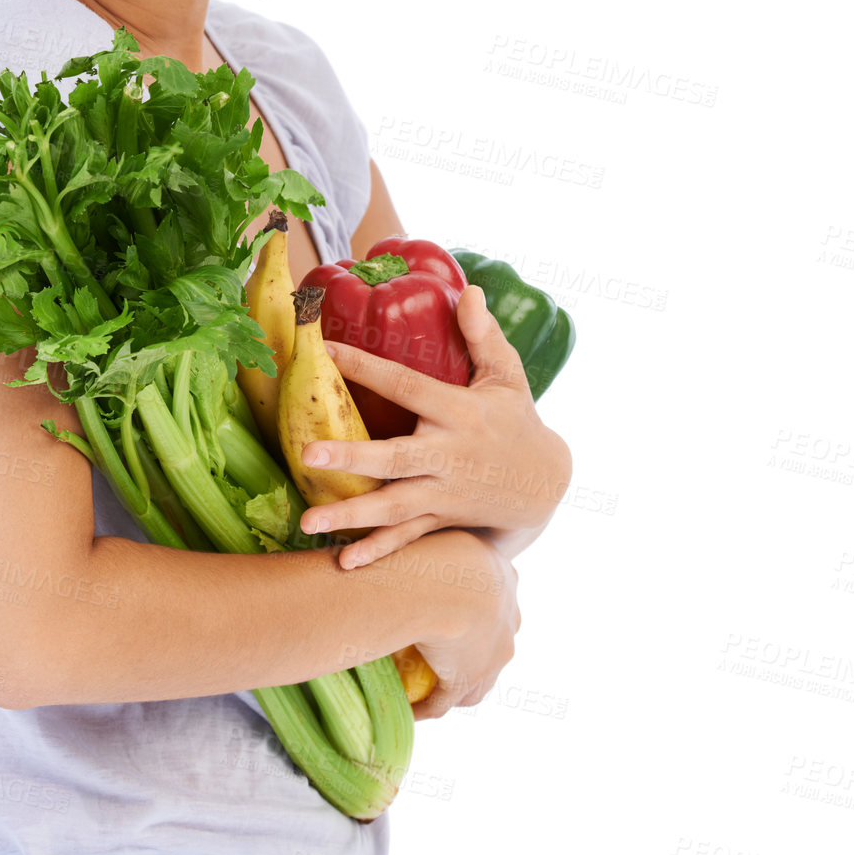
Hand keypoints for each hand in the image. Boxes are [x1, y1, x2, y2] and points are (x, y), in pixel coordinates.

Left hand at [298, 284, 571, 568]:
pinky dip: (377, 553)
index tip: (327, 351)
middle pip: (396, 458)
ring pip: (394, 508)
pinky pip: (407, 540)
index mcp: (460, 412)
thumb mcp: (507, 375)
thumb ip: (484, 336)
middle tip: (309, 456)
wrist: (545, 484)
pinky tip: (342, 563)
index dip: (368, 368)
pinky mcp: (442, 520)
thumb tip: (470, 291)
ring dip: (351, 517)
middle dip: (353, 458)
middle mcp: (449, 455)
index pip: (408, 386)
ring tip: (308, 521)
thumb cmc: (516, 420)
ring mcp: (444, 494)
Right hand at [404, 529, 519, 721]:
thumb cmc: (432, 546)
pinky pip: (447, 699)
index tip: (455, 606)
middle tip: (445, 647)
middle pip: (496, 637)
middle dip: (476, 646)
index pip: (498, 594)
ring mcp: (493, 652)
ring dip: (454, 683)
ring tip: (428, 686)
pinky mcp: (468, 679)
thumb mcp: (442, 531)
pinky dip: (430, 707)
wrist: (437, 584)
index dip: (477, 603)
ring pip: (476, 674)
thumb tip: (413, 517)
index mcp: (505, 576)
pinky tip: (412, 709)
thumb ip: (437, 533)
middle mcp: (509, 614)